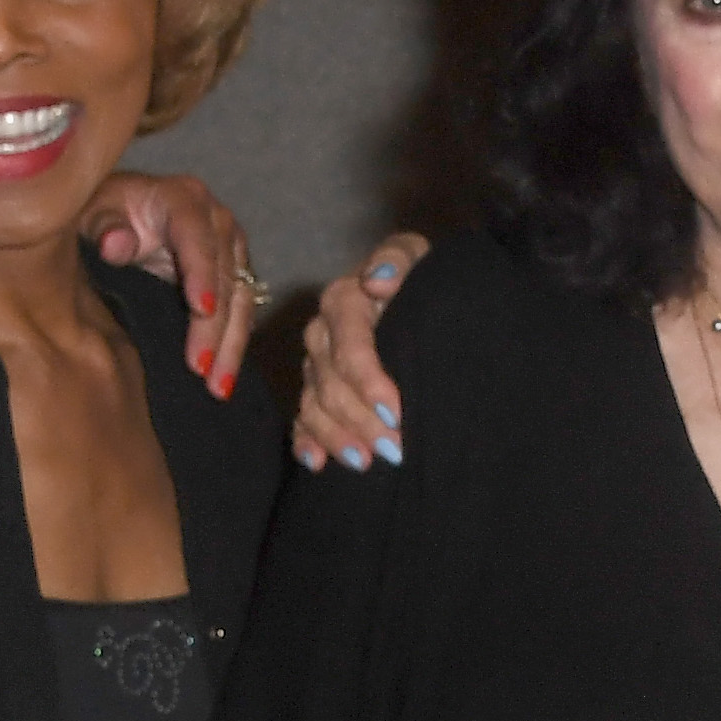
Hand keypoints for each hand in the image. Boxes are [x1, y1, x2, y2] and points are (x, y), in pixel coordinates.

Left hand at [79, 170, 260, 398]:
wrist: (112, 218)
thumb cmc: (98, 214)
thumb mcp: (90, 214)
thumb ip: (102, 226)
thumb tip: (117, 245)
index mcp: (182, 198)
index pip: (198, 235)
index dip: (202, 273)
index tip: (200, 310)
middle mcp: (215, 220)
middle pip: (225, 274)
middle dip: (215, 325)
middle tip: (200, 367)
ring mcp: (229, 249)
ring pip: (241, 298)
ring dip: (231, 344)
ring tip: (218, 387)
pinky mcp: (232, 276)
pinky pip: (240, 313)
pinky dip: (231, 347)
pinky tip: (222, 381)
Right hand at [289, 234, 429, 468]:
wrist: (416, 297)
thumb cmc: (418, 278)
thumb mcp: (416, 256)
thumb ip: (397, 259)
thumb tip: (376, 282)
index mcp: (342, 300)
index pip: (349, 346)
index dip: (369, 381)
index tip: (397, 411)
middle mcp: (321, 333)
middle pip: (331, 383)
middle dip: (362, 419)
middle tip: (396, 450)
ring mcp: (315, 364)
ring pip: (315, 405)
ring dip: (338, 436)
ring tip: (365, 462)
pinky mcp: (315, 389)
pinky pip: (302, 419)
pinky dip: (307, 442)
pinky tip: (317, 464)